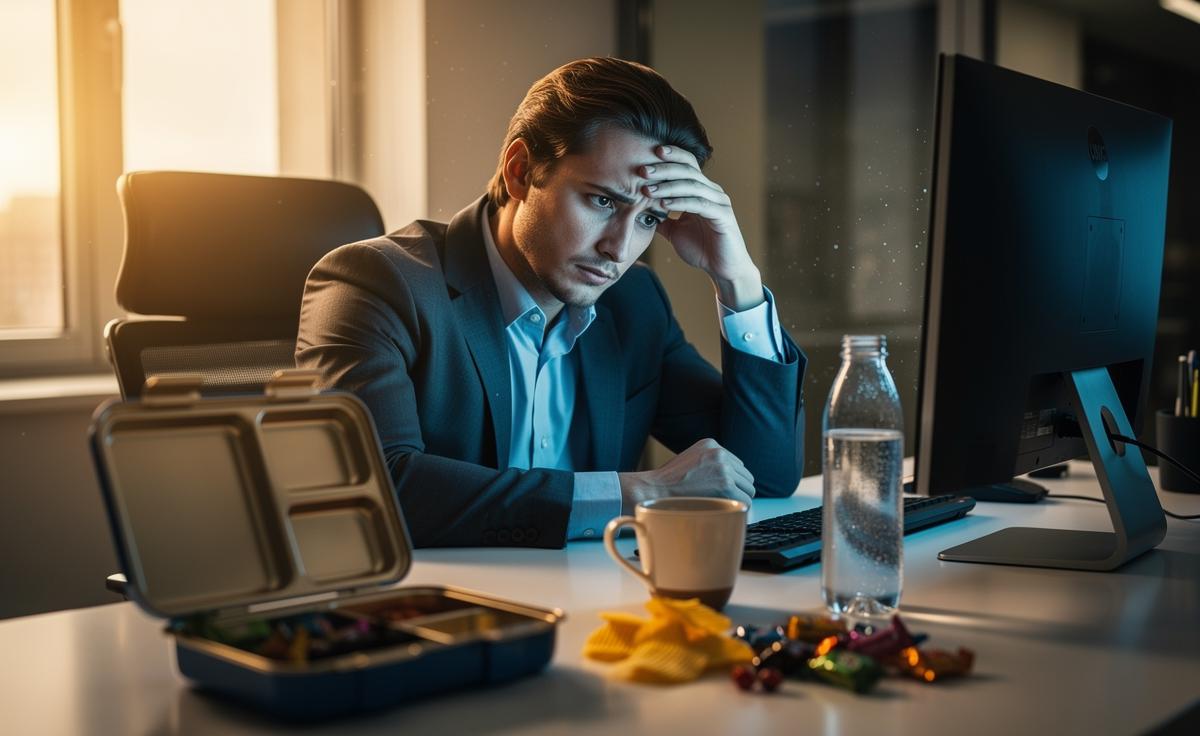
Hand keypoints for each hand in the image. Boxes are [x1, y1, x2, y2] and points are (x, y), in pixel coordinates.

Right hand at [618, 438, 754, 511]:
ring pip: (748, 489)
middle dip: (737, 489)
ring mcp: (725, 469)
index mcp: (712, 444)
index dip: (731, 480)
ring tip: (719, 506)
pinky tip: (721, 511)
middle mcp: (721, 453)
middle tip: (721, 501)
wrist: (655, 490)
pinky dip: (736, 509)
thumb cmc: (669, 481)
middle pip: (746, 476)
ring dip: (737, 499)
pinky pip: (745, 501)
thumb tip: (732, 478)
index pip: (737, 464)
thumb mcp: (691, 460)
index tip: (720, 490)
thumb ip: (710, 463)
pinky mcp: (726, 486)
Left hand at [641, 145, 763, 310]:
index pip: (687, 164)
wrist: (723, 269)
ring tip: (647, 190)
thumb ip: (662, 219)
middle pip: (688, 170)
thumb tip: (641, 212)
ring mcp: (719, 203)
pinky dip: (681, 203)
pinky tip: (664, 205)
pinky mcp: (723, 217)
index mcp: (702, 190)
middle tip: (642, 171)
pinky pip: (700, 205)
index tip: (648, 153)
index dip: (670, 156)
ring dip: (668, 186)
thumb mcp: (675, 231)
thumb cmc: (702, 249)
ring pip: (692, 186)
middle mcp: (713, 191)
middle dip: (664, 169)